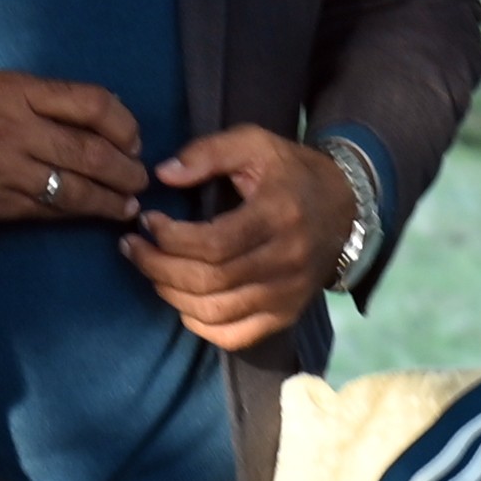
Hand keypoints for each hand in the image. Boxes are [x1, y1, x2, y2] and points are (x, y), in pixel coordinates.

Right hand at [0, 73, 147, 229]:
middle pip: (89, 150)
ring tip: (127, 204)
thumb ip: (32, 99)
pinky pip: (44, 212)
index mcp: (12, 90)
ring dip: (108, 199)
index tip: (133, 137)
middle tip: (141, 177)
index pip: (88, 103)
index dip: (122, 122)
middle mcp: (11, 129)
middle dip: (124, 168)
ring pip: (72, 189)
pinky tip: (92, 215)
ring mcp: (1, 171)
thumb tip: (87, 123)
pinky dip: (73, 214)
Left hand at [116, 122, 338, 352]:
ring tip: (151, 271)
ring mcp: (288, 294)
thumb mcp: (254, 144)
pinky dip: (201, 325)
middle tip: (134, 248)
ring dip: (172, 295)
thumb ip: (207, 153)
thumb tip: (163, 174)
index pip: (214, 243)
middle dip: (159, 267)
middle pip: (210, 281)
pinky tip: (182, 302)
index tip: (147, 221)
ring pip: (217, 312)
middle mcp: (286, 260)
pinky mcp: (286, 314)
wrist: (346, 206)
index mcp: (278, 215)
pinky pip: (236, 336)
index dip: (170, 238)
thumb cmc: (290, 172)